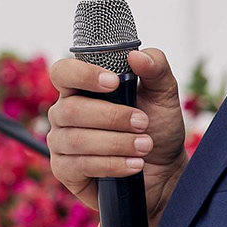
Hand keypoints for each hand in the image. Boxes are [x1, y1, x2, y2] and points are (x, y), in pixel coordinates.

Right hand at [46, 48, 186, 224]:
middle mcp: (64, 113)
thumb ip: (156, 67)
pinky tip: (133, 165)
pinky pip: (81, 165)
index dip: (82, 75)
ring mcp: (61, 142)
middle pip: (72, 109)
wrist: (164, 170)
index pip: (63, 72)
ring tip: (145, 146)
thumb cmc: (157, 128)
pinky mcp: (65, 170)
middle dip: (112, 117)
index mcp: (81, 88)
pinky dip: (112, 164)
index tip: (113, 82)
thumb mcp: (164, 94)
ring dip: (117, 142)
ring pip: (77, 139)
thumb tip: (136, 56)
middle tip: (143, 123)